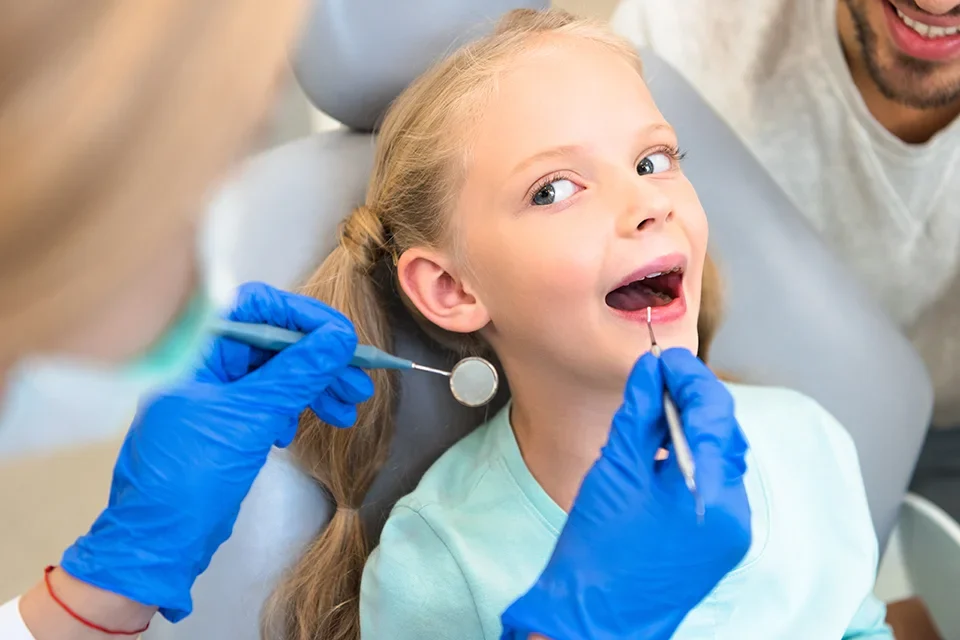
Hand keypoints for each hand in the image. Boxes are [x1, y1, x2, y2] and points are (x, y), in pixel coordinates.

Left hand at [59, 282, 372, 621]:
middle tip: (359, 382)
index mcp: (195, 349)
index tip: (343, 337)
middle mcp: (204, 364)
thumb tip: (340, 338)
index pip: (256, 307)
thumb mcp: (250, 418)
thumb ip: (296, 373)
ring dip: (314, 389)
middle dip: (319, 362)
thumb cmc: (191, 473)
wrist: (160, 542)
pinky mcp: (226, 423)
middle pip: (273, 343)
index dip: (303, 317)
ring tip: (349, 411)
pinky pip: (268, 402)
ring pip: (277, 375)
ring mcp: (215, 394)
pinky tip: (297, 432)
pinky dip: (292, 411)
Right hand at [501, 348, 750, 639]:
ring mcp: (732, 532)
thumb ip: (640, 413)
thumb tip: (652, 371)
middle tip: (659, 379)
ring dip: (694, 428)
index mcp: (714, 496)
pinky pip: (714, 484)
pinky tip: (663, 451)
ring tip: (657, 410)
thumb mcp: (616, 468)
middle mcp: (736, 514)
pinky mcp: (720, 542)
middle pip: (725, 434)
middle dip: (695, 401)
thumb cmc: (599, 551)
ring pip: (721, 457)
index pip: (715, 413)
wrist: (595, 618)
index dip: (690, 378)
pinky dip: (693, 459)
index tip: (664, 360)